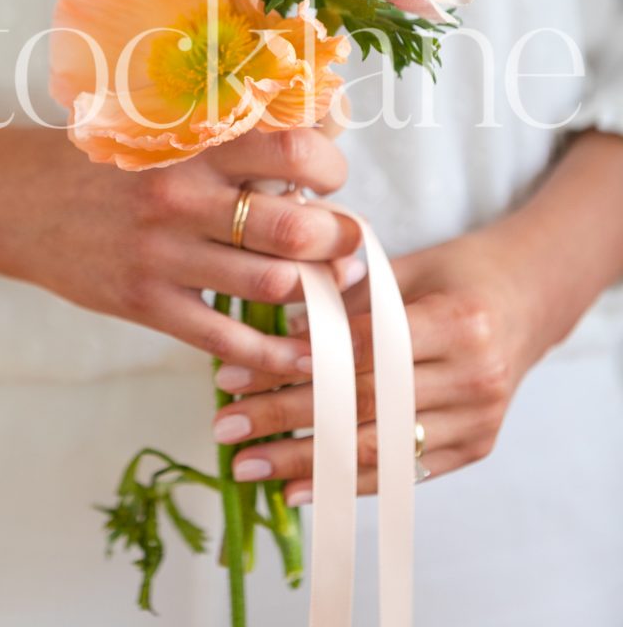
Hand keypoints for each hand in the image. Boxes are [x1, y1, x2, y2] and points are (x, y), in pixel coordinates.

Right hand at [0, 115, 362, 372]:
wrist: (19, 202)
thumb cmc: (104, 163)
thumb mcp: (160, 133)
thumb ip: (226, 140)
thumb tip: (311, 143)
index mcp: (192, 147)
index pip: (289, 150)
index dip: (331, 166)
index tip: (333, 180)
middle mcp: (182, 198)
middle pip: (294, 226)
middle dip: (342, 240)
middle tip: (354, 245)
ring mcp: (163, 255)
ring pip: (270, 285)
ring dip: (317, 294)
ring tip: (333, 290)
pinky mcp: (145, 303)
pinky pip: (226, 338)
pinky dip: (275, 354)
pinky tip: (304, 356)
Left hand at [212, 217, 559, 498]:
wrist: (529, 301)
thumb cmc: (459, 273)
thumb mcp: (408, 267)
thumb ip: (348, 296)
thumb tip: (274, 327)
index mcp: (458, 319)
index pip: (362, 350)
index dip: (298, 365)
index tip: (239, 375)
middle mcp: (474, 375)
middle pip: (363, 404)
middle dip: (286, 418)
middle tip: (227, 427)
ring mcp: (479, 418)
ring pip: (377, 448)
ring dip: (305, 461)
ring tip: (248, 464)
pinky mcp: (476, 446)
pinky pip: (402, 473)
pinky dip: (346, 483)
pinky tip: (297, 489)